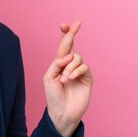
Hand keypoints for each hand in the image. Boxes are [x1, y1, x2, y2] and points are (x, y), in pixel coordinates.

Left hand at [43, 21, 92, 136]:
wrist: (62, 112)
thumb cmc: (53, 96)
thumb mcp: (49, 77)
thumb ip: (57, 64)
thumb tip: (68, 55)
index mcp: (59, 64)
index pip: (63, 46)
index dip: (64, 35)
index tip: (64, 24)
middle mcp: (70, 65)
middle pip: (72, 46)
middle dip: (72, 34)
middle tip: (76, 23)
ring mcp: (79, 71)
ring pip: (77, 58)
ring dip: (69, 67)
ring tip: (64, 79)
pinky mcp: (87, 78)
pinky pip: (84, 67)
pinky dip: (76, 71)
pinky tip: (70, 79)